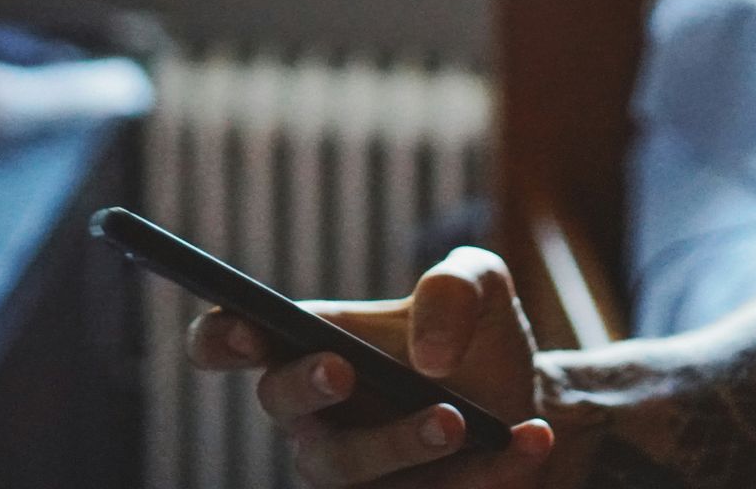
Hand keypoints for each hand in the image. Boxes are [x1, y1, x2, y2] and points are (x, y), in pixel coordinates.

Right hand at [186, 247, 554, 487]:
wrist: (535, 400)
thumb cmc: (481, 336)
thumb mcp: (483, 285)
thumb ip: (454, 287)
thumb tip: (428, 354)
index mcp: (314, 344)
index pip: (231, 341)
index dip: (221, 336)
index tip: (242, 328)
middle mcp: (318, 413)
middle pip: (280, 404)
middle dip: (304, 385)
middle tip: (342, 370)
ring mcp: (356, 470)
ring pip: (347, 468)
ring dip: (398, 443)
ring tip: (453, 420)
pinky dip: (489, 472)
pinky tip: (530, 439)